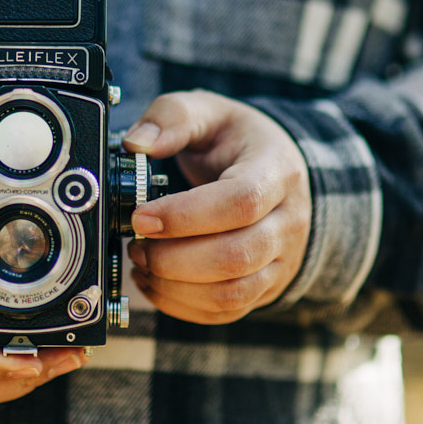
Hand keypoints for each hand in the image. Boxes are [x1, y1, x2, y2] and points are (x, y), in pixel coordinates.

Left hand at [122, 91, 310, 323]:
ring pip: (231, 294)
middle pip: (235, 257)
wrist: (281, 173)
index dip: (185, 216)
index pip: (240, 202)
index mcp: (276, 171)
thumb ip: (173, 116)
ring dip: (174, 287)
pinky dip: (182, 306)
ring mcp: (280, 261)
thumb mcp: (212, 112)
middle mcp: (287, 222)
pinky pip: (226, 311)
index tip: (140, 217)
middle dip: (172, 258)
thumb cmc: (240, 142)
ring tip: (141, 264)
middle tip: (135, 244)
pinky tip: (155, 283)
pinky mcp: (264, 287)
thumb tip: (136, 143)